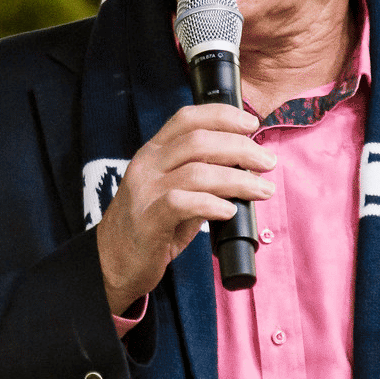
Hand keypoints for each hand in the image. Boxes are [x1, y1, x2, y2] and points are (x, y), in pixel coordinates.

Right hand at [92, 103, 275, 312]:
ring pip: (197, 172)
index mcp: (153, 152)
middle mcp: (147, 166)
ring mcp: (145, 192)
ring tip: (262, 189)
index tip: (251, 123)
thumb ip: (200, 177)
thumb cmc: (149, 227)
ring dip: (238, 179)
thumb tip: (244, 169)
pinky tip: (230, 211)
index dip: (223, 115)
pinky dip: (212, 205)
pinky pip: (183, 203)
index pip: (187, 118)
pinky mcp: (148, 220)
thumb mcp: (171, 192)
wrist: (112, 263)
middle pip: (199, 141)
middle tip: (267, 162)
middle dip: (241, 148)